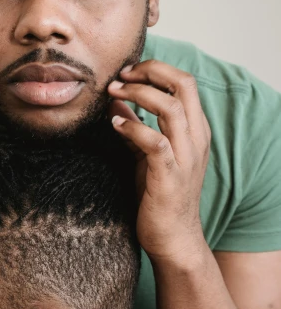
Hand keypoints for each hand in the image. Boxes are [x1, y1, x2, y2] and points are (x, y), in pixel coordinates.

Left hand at [108, 60, 210, 262]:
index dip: (155, 70)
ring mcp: (186, 156)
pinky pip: (155, 142)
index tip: (126, 72)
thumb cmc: (158, 195)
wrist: (173, 238)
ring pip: (171, 108)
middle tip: (120, 76)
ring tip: (113, 94)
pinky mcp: (170, 175)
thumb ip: (136, 126)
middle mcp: (196, 138)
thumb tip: (115, 101)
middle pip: (183, 85)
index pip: (184, 82)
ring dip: (138, 95)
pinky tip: (114, 125)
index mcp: (195, 129)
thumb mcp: (146, 154)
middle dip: (150, 72)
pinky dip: (133, 128)